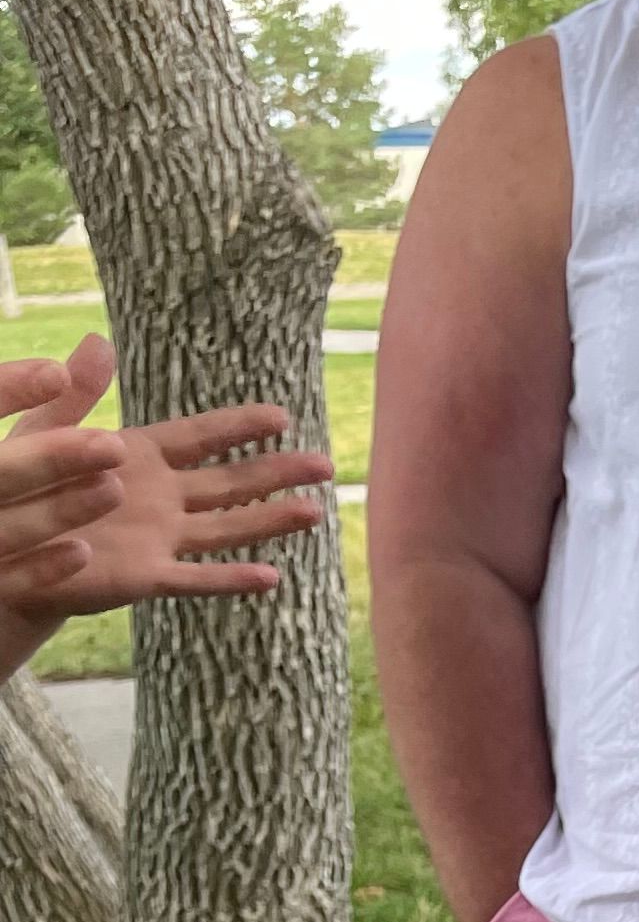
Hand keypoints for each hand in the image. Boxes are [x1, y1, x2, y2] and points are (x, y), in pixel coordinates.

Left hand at [0, 342, 328, 626]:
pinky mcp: (145, 576)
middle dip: (277, 473)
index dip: (238, 427)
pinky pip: (195, 578)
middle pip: (230, 483)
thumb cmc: (20, 489)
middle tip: (324, 464)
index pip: (199, 437)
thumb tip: (99, 341)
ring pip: (225, 528)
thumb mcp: (45, 431)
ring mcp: (158, 539)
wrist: (6, 549)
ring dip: (269, 520)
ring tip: (313, 512)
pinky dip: (230, 579)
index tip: (281, 416)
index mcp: (140, 457)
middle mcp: (161, 498)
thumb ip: (76, 395)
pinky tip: (270, 577)